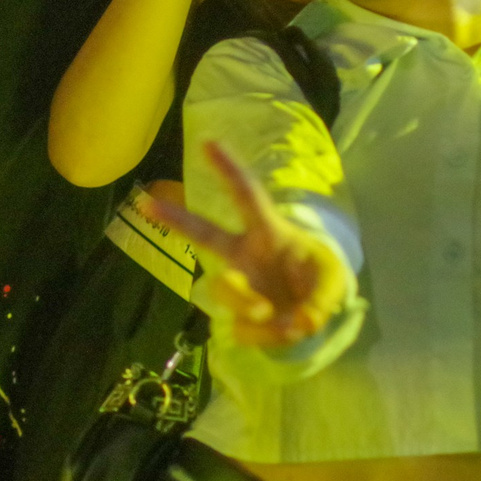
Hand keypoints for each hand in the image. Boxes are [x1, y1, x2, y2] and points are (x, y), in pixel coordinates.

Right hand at [141, 141, 348, 349]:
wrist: (312, 316)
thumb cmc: (319, 281)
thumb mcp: (334, 284)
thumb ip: (320, 300)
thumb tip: (297, 323)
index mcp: (269, 232)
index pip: (248, 197)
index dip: (229, 171)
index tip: (208, 143)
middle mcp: (243, 255)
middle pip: (205, 234)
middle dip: (176, 218)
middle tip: (147, 203)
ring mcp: (236, 285)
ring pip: (226, 292)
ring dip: (251, 308)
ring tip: (277, 318)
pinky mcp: (234, 316)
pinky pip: (240, 328)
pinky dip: (266, 337)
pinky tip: (281, 331)